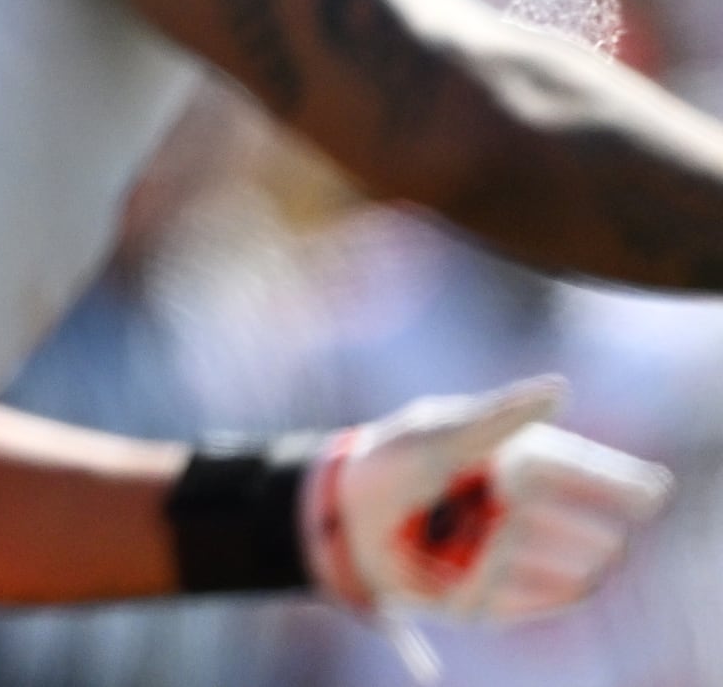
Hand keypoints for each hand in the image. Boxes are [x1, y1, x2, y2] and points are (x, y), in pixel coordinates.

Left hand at [308, 378, 672, 631]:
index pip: (602, 478)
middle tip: (504, 497)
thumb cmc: (393, 462)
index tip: (647, 494)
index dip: (628, 487)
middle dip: (554, 519)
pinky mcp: (501, 600)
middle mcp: (539, 512)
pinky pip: (527, 604)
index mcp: (532, 461)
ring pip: (578, 576)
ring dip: (526, 554)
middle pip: (597, 535)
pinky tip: (467, 566)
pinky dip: (499, 585)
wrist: (345, 519)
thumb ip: (499, 418)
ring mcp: (525, 559)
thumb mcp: (437, 436)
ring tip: (480, 528)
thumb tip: (559, 390)